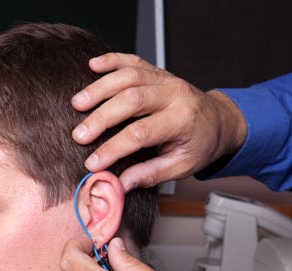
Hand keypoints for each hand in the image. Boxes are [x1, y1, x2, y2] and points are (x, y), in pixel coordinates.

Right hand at [72, 53, 246, 189]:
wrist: (218, 120)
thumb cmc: (200, 144)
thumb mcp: (181, 166)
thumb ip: (149, 174)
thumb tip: (119, 185)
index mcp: (182, 120)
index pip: (141, 134)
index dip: (113, 149)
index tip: (93, 163)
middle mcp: (174, 94)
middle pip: (132, 100)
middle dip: (102, 117)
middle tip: (79, 135)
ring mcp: (165, 79)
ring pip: (129, 76)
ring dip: (100, 88)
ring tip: (77, 103)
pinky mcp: (157, 71)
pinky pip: (133, 60)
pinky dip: (112, 60)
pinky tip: (93, 65)